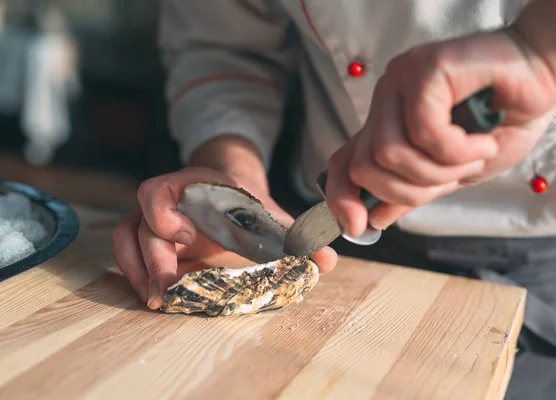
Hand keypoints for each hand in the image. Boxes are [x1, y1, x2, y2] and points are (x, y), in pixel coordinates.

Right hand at [112, 139, 337, 309]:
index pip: (159, 189)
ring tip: (156, 300)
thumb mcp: (268, 214)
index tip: (184, 237)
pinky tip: (154, 296)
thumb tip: (327, 261)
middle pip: (141, 224)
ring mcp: (152, 219)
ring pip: (126, 239)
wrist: (227, 193)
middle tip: (166, 292)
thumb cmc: (245, 204)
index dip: (163, 212)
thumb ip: (294, 235)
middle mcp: (166, 201)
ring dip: (137, 272)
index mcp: (193, 186)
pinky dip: (135, 275)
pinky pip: (127, 253)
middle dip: (152, 259)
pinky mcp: (147, 239)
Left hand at [325, 27, 555, 237]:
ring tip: (475, 153)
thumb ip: (414, 190)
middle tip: (456, 177)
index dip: (341, 198)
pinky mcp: (422, 68)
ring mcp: (400, 82)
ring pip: (388, 154)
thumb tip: (375, 218)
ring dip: (439, 171)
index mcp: (388, 123)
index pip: (343, 162)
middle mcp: (386, 100)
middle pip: (364, 167)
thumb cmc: (503, 122)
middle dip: (413, 190)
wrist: (544, 76)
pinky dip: (457, 150)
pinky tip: (482, 139)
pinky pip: (423, 132)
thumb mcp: (453, 171)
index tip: (359, 227)